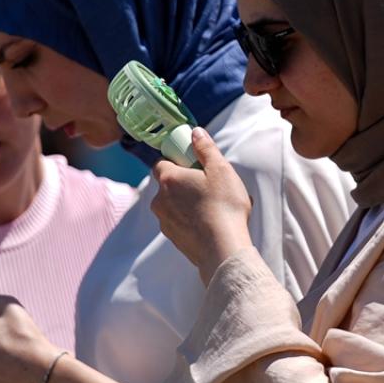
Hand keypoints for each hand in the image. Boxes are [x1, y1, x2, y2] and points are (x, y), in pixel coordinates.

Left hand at [150, 127, 253, 283]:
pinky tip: (211, 223)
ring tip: (214, 207)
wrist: (222, 249)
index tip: (193, 165)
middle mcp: (160, 200)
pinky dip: (191, 221)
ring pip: (173, 205)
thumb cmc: (223, 206)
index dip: (176, 161)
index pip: (161, 163)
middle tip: (208, 186)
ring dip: (188, 203)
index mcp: (168, 179)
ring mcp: (165, 221)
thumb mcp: (220, 169)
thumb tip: (195, 133)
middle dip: (184, 183)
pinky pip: (180, 223)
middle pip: (168, 185)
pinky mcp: (173, 239)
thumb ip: (205, 148)